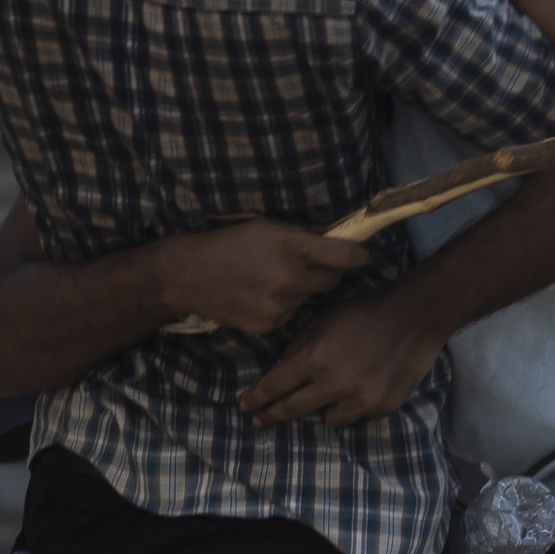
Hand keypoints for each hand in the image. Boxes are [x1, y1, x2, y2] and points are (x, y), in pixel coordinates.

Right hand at [149, 218, 366, 338]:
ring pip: (308, 299)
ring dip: (300, 290)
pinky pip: (290, 315)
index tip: (363, 255)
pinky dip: (283, 306)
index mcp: (290, 246)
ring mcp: (278, 305)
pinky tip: (260, 296)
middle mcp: (288, 277)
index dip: (357, 255)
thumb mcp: (267, 228)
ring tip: (272, 280)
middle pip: (330, 280)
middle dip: (328, 273)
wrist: (190, 275)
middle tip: (316, 266)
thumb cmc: (231, 244)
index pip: (340, 255)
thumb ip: (302, 238)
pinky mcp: (268, 325)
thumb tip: (336, 245)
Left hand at [237, 296, 442, 427]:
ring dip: (321, 408)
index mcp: (316, 358)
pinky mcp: (380, 408)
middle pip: (292, 409)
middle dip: (271, 415)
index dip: (256, 398)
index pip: (276, 386)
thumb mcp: (323, 318)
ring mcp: (359, 400)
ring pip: (325, 419)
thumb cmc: (364, 312)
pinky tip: (357, 391)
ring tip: (327, 394)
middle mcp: (334, 384)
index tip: (243, 406)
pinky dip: (350, 408)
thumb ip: (299, 345)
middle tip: (258, 421)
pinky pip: (354, 418)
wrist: (414, 318)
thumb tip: (283, 368)